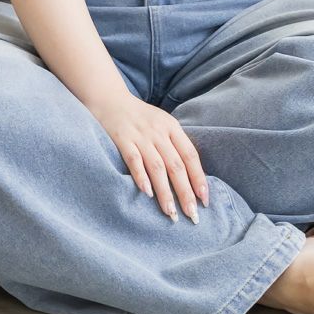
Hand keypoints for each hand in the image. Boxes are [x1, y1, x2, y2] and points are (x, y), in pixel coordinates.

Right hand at [87, 93, 209, 221]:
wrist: (109, 98)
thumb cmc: (138, 117)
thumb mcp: (161, 124)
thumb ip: (173, 144)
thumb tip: (190, 176)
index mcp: (171, 127)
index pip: (190, 155)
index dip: (198, 178)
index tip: (204, 200)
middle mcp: (158, 131)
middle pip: (176, 165)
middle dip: (185, 192)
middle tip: (192, 215)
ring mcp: (140, 135)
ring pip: (157, 166)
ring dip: (165, 192)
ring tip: (171, 213)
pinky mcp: (122, 139)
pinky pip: (133, 159)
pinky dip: (141, 176)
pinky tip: (147, 192)